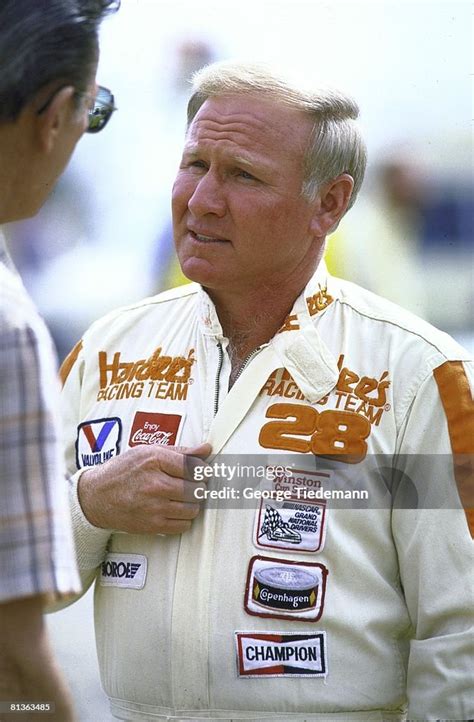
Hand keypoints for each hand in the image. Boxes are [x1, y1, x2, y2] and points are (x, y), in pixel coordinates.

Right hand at [77, 443, 210, 533]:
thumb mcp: (148, 451)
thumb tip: (206, 449)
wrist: (95, 496)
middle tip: (192, 484)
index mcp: (154, 460)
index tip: (202, 472)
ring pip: (193, 509)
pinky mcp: (152, 525)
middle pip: (197, 489)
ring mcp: (154, 506)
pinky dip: (184, 519)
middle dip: (198, 487)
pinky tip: (174, 510)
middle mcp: (155, 484)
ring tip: (182, 497)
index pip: (194, 467)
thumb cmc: (122, 471)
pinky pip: (183, 525)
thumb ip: (180, 451)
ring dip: (192, 504)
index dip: (203, 470)